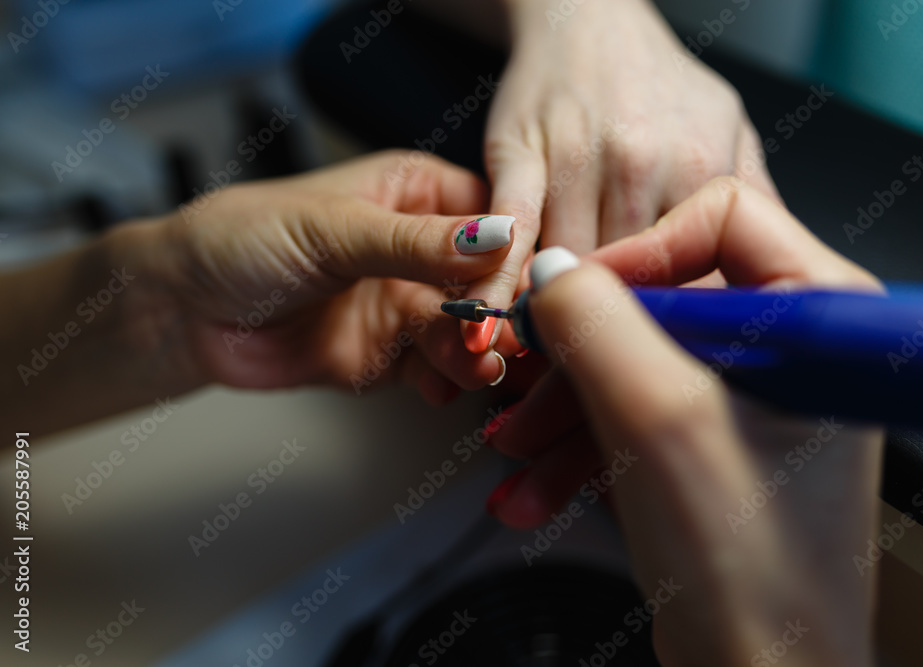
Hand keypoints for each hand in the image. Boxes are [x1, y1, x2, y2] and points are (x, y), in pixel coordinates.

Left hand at [138, 152, 513, 402]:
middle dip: (495, 312)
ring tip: (473, 366)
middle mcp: (418, 250)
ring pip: (466, 330)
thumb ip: (416, 243)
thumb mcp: (334, 230)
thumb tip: (496, 236)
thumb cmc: (239, 239)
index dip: (509, 252)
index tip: (514, 285)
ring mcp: (404, 304)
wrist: (181, 310)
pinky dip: (446, 381)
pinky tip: (441, 387)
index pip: (491, 219)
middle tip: (496, 338)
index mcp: (415, 194)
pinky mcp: (388, 355)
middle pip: (486, 282)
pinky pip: (435, 370)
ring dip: (475, 351)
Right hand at [460, 0, 778, 354]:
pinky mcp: (520, 150)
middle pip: (630, 282)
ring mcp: (578, 157)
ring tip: (543, 389)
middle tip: (598, 394)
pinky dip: (500, 283)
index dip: (676, 336)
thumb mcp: (730, 131)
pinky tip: (492, 325)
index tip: (661, 378)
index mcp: (704, 167)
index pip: (697, 275)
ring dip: (557, 328)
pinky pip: (511, 231)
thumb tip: (778, 279)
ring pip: (569, 267)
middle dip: (613, 342)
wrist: (587, 15)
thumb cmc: (658, 83)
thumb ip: (754, 205)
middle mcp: (645, 163)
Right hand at [487, 179, 879, 665]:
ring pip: (641, 359)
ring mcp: (752, 396)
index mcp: (818, 316)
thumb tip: (554, 270)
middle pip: (667, 294)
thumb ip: (596, 323)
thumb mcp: (657, 420)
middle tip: (524, 378)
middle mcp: (792, 347)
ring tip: (515, 452)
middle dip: (581, 350)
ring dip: (568, 407)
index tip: (574, 292)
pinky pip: (640, 411)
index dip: (638, 252)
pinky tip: (536, 485)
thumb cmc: (751, 571)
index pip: (721, 217)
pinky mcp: (716, 441)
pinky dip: (585, 445)